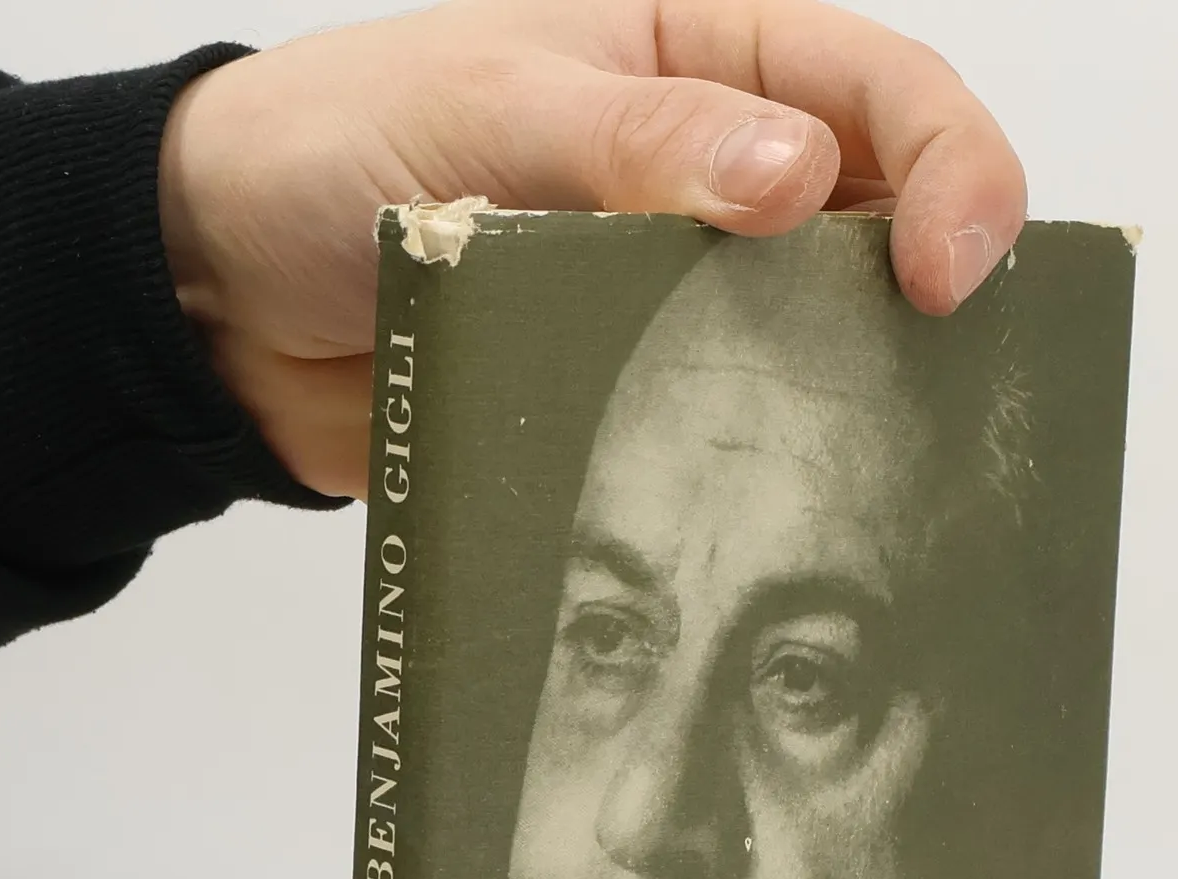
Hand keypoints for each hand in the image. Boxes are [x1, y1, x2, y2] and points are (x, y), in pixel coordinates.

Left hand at [157, 0, 1026, 497]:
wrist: (219, 297)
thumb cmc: (327, 149)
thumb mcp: (483, 108)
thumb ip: (634, 142)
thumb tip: (796, 183)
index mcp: (697, 57)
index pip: (879, 88)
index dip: (950, 167)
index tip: (943, 272)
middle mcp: (710, 173)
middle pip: (883, 218)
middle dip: (938, 287)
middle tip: (959, 378)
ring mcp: (676, 295)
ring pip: (821, 338)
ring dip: (867, 393)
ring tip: (905, 462)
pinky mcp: (632, 398)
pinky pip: (731, 433)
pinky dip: (773, 475)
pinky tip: (802, 522)